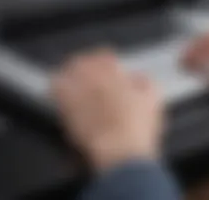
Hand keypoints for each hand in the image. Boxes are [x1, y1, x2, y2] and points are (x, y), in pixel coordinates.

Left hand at [52, 50, 162, 171]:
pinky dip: (58, 87)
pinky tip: (59, 88)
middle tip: (86, 67)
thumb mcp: (152, 99)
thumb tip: (139, 77)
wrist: (120, 152)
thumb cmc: (138, 126)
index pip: (103, 55)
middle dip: (84, 62)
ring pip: (67, 73)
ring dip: (69, 72)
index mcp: (113, 74)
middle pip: (81, 61)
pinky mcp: (67, 111)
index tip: (106, 62)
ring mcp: (79, 94)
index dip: (103, 57)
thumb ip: (145, 83)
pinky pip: (56, 91)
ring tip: (70, 74)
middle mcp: (93, 79)